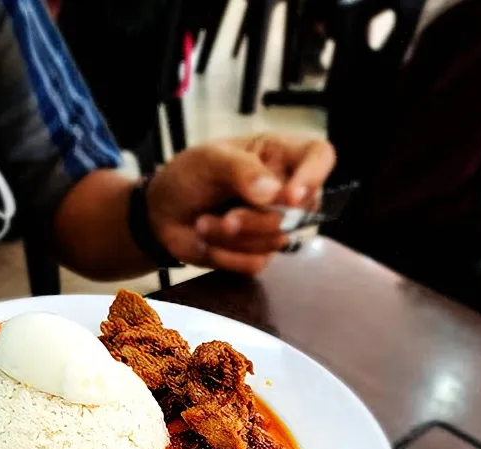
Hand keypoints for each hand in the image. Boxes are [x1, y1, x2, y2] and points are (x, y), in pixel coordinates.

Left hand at [146, 135, 335, 273]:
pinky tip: (208, 241)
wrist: (161, 214)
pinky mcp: (258, 252)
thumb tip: (274, 193)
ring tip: (204, 223)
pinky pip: (256, 262)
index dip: (314, 176)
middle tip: (227, 217)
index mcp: (278, 155)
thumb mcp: (208, 161)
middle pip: (300, 211)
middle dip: (257, 220)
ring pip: (276, 240)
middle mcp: (284, 189)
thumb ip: (241, 169)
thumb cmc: (187, 177)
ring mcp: (273, 224)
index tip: (290, 196)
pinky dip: (226, 255)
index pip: (320, 157)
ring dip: (233, 237)